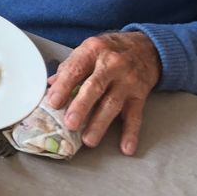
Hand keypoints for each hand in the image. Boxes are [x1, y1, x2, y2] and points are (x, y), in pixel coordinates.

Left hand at [46, 31, 161, 155]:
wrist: (146, 47)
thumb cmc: (110, 50)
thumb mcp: (89, 50)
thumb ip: (69, 67)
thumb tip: (50, 86)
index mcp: (93, 51)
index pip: (76, 69)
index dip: (63, 86)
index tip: (52, 102)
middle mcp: (112, 65)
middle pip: (95, 87)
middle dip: (81, 106)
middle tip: (69, 124)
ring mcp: (128, 81)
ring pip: (113, 104)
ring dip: (100, 123)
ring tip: (88, 140)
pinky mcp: (141, 95)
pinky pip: (136, 116)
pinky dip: (131, 133)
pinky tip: (126, 148)